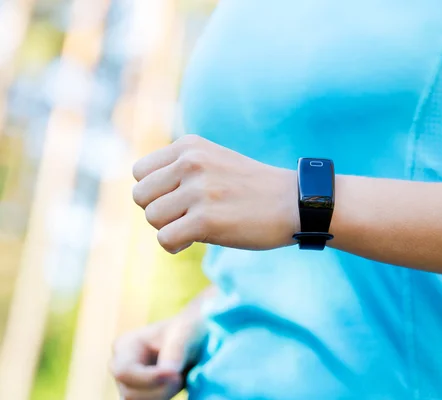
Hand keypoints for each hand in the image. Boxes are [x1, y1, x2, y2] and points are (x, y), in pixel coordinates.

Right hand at [111, 291, 209, 399]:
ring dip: (163, 395)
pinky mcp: (142, 395)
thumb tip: (167, 373)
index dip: (148, 378)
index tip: (175, 374)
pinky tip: (178, 384)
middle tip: (181, 377)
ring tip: (181, 377)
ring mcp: (129, 384)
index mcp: (125, 345)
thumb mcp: (185, 333)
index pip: (124, 372)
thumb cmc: (189, 330)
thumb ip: (175, 351)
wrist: (198, 339)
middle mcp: (120, 366)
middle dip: (159, 390)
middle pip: (130, 393)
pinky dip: (165, 398)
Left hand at [132, 135, 298, 252]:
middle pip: (141, 196)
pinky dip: (175, 245)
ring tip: (195, 228)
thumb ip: (180, 169)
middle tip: (186, 216)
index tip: (179, 200)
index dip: (156, 192)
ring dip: (169, 229)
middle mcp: (190, 163)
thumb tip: (142, 196)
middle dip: (159, 211)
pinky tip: (196, 240)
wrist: (294, 203)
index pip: (140, 172)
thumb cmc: (253, 188)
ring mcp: (198, 190)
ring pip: (151, 218)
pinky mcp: (205, 220)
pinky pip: (164, 239)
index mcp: (189, 146)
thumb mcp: (214, 162)